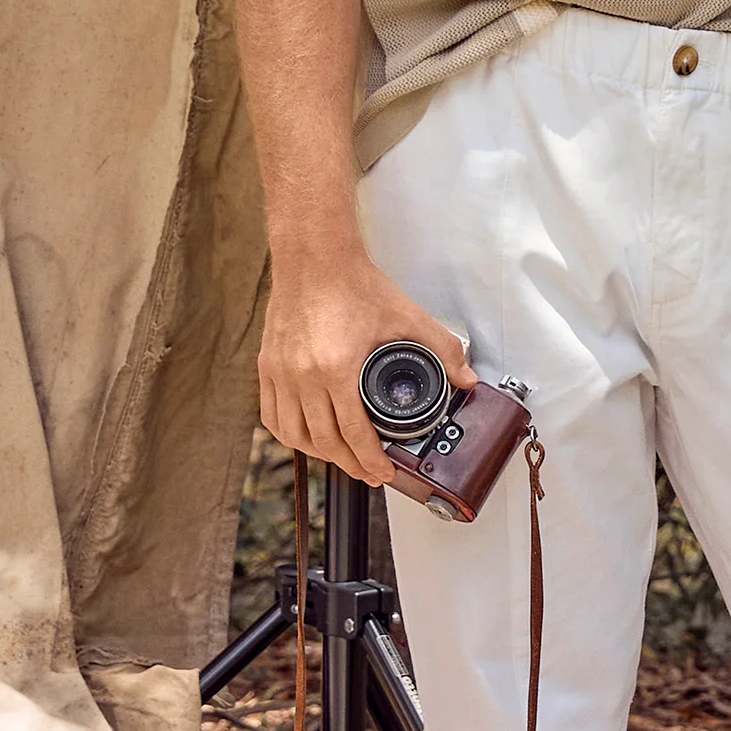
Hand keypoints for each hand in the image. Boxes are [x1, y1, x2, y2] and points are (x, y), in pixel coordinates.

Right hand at [258, 252, 470, 489]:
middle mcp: (302, 375)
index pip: (353, 433)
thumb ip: (442, 347)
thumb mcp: (405, 315)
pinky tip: (304, 436)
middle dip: (349, 464)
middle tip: (368, 473)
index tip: (383, 472)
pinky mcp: (266, 365)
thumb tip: (464, 378)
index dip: (370, 460)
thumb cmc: (352, 283)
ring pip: (293, 435)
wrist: (314, 257)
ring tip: (340, 457)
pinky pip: (270, 415)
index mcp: (336, 368)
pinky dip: (288, 433)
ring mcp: (280, 372)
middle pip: (324, 441)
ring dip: (318, 453)